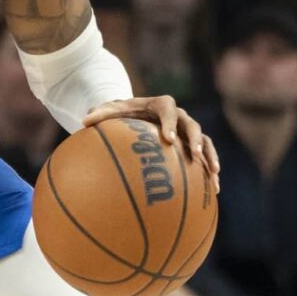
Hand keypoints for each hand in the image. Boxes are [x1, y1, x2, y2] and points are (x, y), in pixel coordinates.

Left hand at [81, 95, 220, 194]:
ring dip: (210, 157)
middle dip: (194, 140)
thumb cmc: (123, 114)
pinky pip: (206, 157)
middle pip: (192, 125)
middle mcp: (179, 116)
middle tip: (194, 155)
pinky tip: (214, 191)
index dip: (169, 123)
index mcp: (161, 105)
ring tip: (214, 174)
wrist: (139, 115)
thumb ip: (100, 114)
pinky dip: (210, 171)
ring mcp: (188, 130)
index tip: (167, 139)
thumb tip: (82, 122)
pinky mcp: (194, 144)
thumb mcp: (110, 111)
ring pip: (205, 141)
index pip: (168, 110)